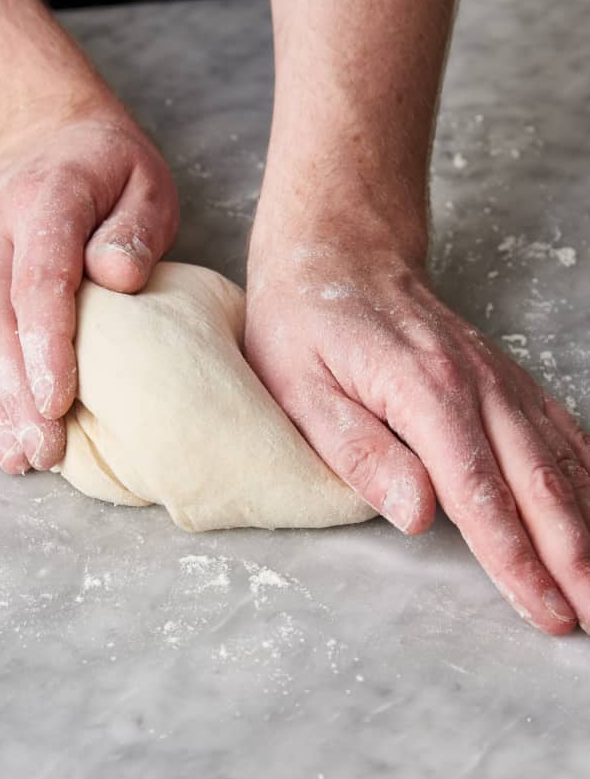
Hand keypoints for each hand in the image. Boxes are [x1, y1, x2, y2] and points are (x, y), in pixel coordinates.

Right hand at [0, 108, 178, 472]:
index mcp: (45, 201)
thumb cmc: (107, 172)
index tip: (58, 401)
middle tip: (43, 452)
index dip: (44, 346)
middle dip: (14, 394)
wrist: (41, 139)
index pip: (38, 281)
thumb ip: (134, 228)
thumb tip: (116, 275)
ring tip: (16, 456)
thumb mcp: (145, 184)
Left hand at [246, 212, 589, 634]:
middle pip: (538, 480)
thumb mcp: (300, 390)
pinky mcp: (498, 372)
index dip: (514, 558)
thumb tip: (418, 515)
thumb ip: (360, 452)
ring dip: (588, 521)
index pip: (479, 491)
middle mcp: (474, 381)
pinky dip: (585, 467)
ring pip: (559, 454)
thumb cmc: (305, 322)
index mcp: (423, 391)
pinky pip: (556, 422)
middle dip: (573, 556)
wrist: (336, 251)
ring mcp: (494, 373)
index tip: (545, 610)